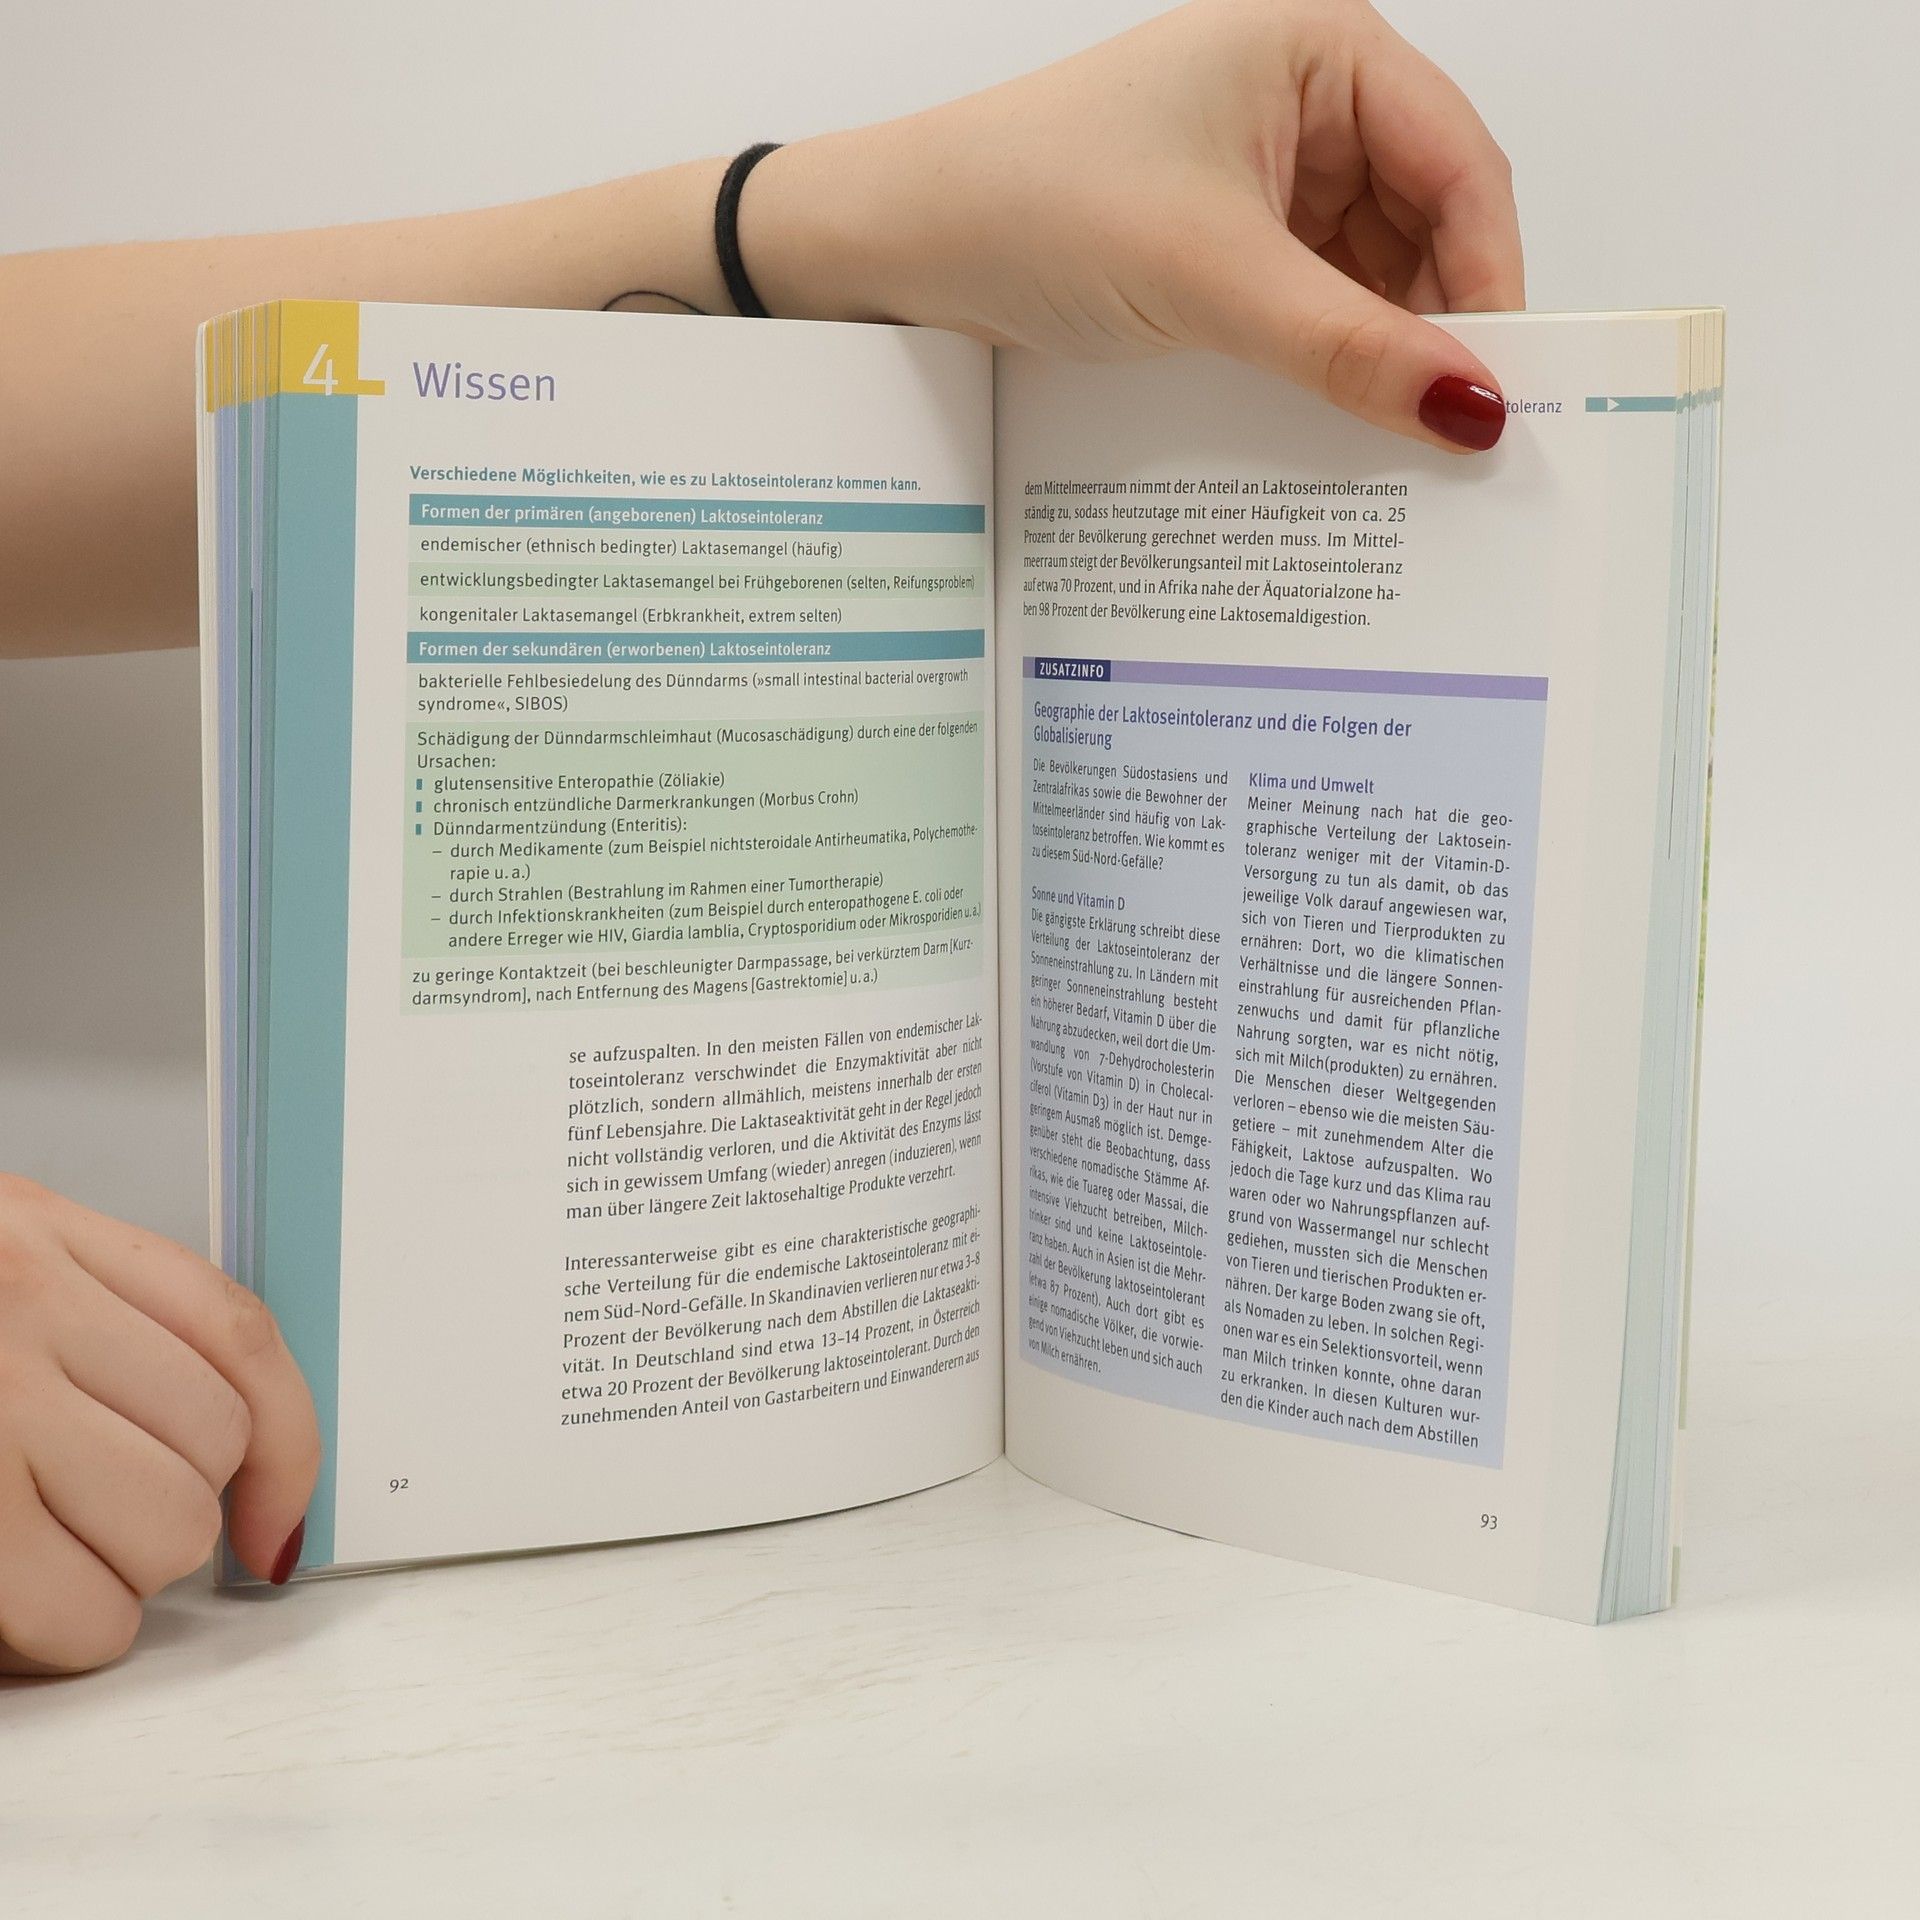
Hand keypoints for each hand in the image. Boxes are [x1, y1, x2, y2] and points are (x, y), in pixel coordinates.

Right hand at [0, 1175, 318, 1673]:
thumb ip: (90, 1321)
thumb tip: (228, 1463)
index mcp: (34, 1237)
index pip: (236, 1335)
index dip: (287, 1442)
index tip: (275, 1516)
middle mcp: (17, 1307)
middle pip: (207, 1449)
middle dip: (170, 1515)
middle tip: (87, 1529)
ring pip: (159, 1535)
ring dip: (114, 1580)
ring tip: (35, 1568)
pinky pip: (67, 1611)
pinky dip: (58, 1635)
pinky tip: (15, 1615)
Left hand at [755, 0, 1521, 449]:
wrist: (900, 244)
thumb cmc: (1030, 201)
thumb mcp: (1210, 278)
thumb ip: (1347, 347)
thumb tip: (1471, 406)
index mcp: (1320, 49)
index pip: (1461, 166)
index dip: (1490, 278)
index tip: (1501, 387)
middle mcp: (1305, 101)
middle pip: (1428, 224)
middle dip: (1436, 324)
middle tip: (1451, 434)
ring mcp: (1265, 173)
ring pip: (1371, 275)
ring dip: (1378, 353)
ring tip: (1385, 441)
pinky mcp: (1226, 240)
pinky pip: (1311, 304)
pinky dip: (1325, 361)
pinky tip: (1329, 420)